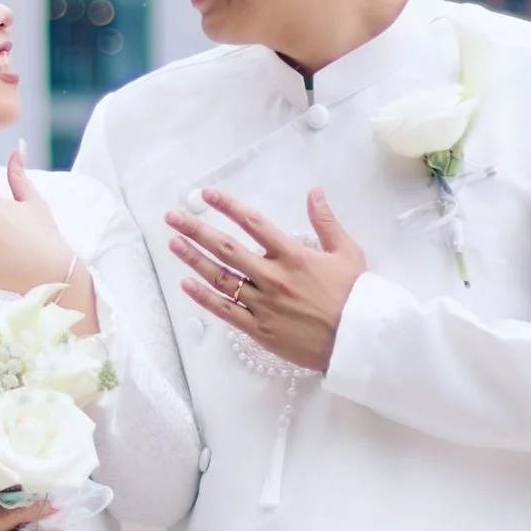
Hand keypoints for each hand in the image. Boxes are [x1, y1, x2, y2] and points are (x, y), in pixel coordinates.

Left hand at [166, 186, 364, 372]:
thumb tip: (314, 191)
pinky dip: (204, 297)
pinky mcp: (259, 329)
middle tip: (172, 217)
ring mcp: (263, 304)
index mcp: (292, 255)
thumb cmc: (355, 296)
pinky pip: (226, 310)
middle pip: (226, 248)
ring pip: (221, 278)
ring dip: (194, 259)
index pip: (253, 223)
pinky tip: (186, 285)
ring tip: (173, 243)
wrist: (358, 340)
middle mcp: (272, 277)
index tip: (206, 195)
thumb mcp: (347, 253)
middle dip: (196, 230)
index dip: (227, 206)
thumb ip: (326, 221)